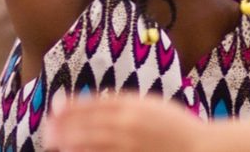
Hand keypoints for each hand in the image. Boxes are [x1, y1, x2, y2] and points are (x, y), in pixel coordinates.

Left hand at [42, 95, 201, 151]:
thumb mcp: (150, 106)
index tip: (55, 107)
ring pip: (94, 142)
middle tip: (47, 130)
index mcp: (133, 105)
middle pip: (89, 123)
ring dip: (72, 142)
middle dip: (65, 126)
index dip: (72, 106)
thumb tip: (94, 104)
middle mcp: (129, 123)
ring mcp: (130, 144)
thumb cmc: (176, 128)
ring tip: (56, 143)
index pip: (94, 103)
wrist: (202, 150)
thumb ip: (125, 105)